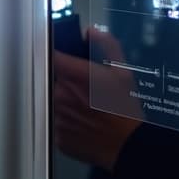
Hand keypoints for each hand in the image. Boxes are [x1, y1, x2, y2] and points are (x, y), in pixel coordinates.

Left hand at [52, 27, 140, 171]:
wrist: (127, 146)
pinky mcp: (57, 135)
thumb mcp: (122, 72)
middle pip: (53, 81)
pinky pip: (57, 122)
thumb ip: (106, 45)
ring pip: (54, 102)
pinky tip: (84, 123)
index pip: (51, 55)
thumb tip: (90, 32)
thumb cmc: (125, 109)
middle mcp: (60, 95)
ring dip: (65, 102)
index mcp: (74, 75)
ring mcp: (56, 117)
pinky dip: (67, 121)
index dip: (56, 54)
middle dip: (65, 82)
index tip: (60, 56)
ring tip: (86, 108)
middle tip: (84, 90)